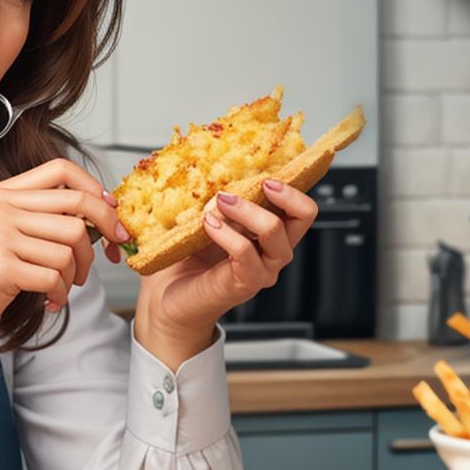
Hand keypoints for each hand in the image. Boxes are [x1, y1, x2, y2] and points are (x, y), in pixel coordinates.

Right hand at [0, 158, 126, 349]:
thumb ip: (34, 218)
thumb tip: (94, 214)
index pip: (60, 170)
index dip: (94, 188)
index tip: (110, 212)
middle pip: (76, 209)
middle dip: (104, 233)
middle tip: (111, 252)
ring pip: (70, 246)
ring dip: (77, 273)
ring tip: (63, 286)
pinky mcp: (0, 269)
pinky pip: (54, 276)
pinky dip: (60, 293)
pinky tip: (49, 301)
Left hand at [133, 178, 319, 366]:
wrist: (166, 299)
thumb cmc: (183, 260)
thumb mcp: (202, 219)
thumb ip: (215, 200)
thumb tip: (214, 169)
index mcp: (267, 233)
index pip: (300, 207)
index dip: (294, 186)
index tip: (269, 172)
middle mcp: (272, 252)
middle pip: (304, 216)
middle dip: (283, 193)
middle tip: (258, 182)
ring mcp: (262, 269)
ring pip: (274, 232)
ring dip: (247, 210)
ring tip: (221, 202)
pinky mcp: (245, 283)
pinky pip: (245, 252)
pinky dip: (226, 233)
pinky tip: (208, 225)